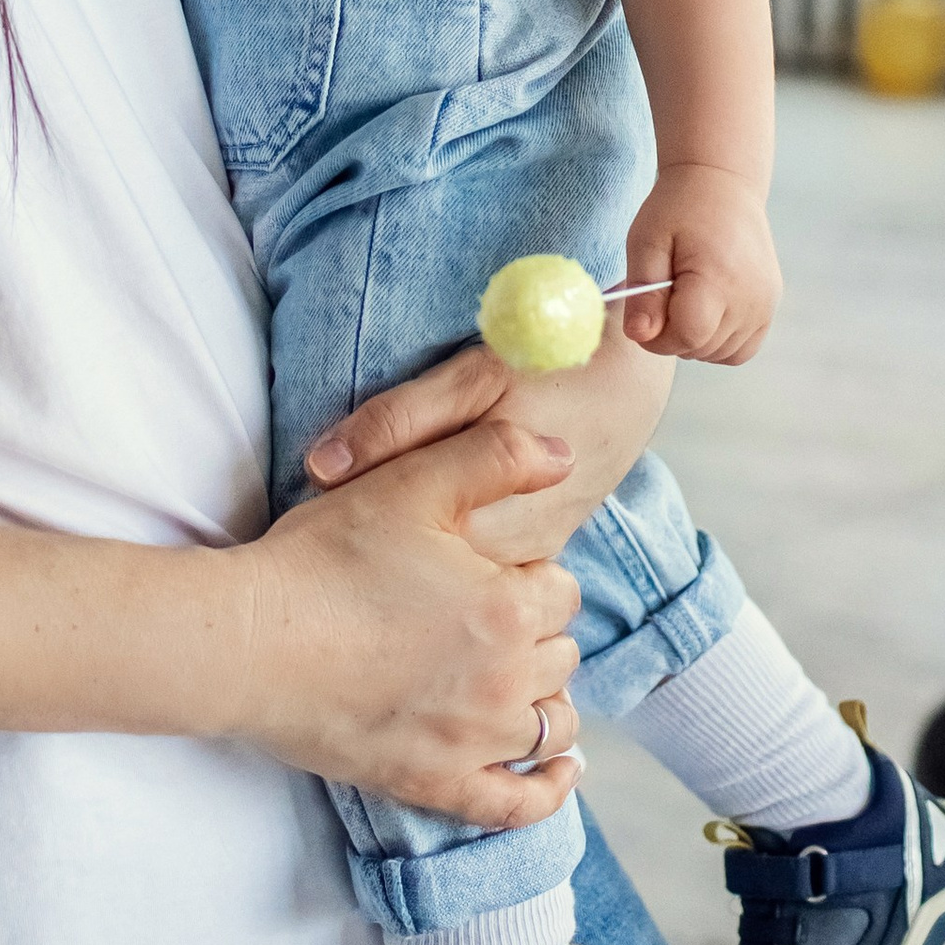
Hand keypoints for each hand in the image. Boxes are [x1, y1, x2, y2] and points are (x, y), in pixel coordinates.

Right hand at [227, 415, 588, 829]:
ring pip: (551, 723)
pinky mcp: (435, 783)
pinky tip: (562, 772)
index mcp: (509, 608)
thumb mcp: (411, 481)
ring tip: (515, 677)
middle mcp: (507, 683)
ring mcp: (474, 743)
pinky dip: (548, 791)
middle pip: (559, 654)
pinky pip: (516, 805)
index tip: (482, 568)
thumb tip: (565, 453)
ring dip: (543, 696)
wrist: (250, 642)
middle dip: (534, 630)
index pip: (560, 589)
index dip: (526, 572)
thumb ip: (497, 455)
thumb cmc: (324, 559)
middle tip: (478, 612)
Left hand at [304, 333, 673, 565]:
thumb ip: (396, 423)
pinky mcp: (541, 545)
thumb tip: (321, 466)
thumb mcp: (468, 379)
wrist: (631, 373)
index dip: (345, 546)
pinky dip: (448, 551)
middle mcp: (512, 557)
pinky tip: (422, 526)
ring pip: (453, 579)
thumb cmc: (547, 365)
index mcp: (486, 521)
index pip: (391, 562)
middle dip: (373, 558)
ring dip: (411, 558)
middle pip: (420, 578)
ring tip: (374, 529)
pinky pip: (484, 567)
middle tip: (332, 525)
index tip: (312, 524)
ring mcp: (531, 556)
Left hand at [617, 163, 780, 362]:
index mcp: (719, 278)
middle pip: (700, 348)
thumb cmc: (678, 208)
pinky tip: (705, 311)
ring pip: (719, 354)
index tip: (646, 311)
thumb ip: (643, 294)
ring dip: (694, 339)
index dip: (657, 335)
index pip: (686, 337)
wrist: (722, 183)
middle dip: (672, 333)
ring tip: (685, 297)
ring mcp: (765, 304)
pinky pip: (741, 349)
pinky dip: (718, 341)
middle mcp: (751, 297)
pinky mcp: (770, 306)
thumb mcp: (647, 242)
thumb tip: (640, 336)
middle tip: (665, 293)